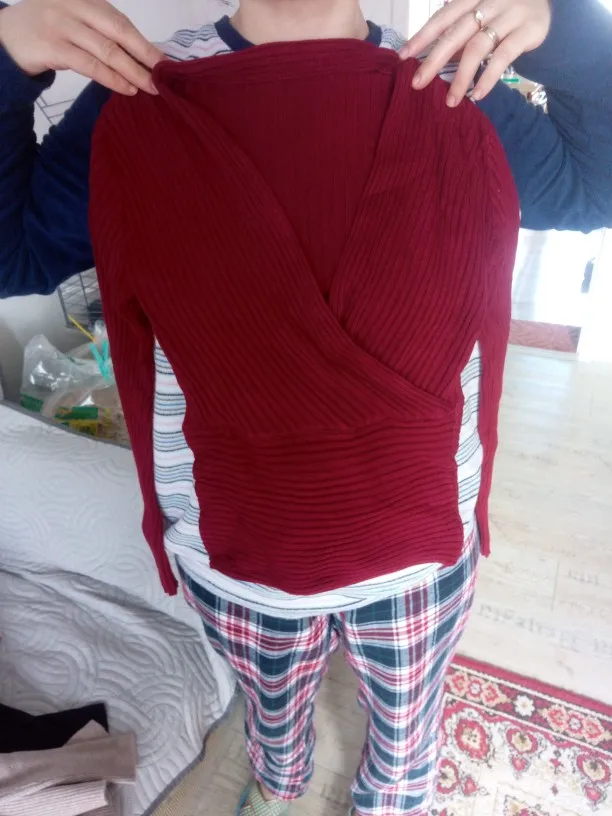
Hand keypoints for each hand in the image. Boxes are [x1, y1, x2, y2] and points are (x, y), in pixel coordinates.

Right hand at [0, 0, 163, 93]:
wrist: (5, 36)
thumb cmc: (47, 30)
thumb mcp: (75, 21)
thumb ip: (101, 32)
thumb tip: (141, 56)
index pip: (121, 21)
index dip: (144, 42)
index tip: (165, 61)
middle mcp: (74, 6)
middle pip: (118, 31)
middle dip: (145, 54)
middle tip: (164, 75)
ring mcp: (61, 25)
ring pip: (107, 50)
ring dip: (132, 71)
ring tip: (150, 87)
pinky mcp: (52, 46)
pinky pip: (90, 65)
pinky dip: (112, 78)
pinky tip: (127, 89)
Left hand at [401, 0, 551, 105]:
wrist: (551, 7)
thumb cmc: (506, 15)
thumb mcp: (482, 16)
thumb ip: (460, 33)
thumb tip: (431, 58)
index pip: (443, 17)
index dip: (422, 36)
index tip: (403, 57)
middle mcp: (489, 2)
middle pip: (456, 33)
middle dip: (434, 60)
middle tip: (417, 83)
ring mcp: (509, 15)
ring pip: (478, 46)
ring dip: (461, 76)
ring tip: (450, 101)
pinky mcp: (528, 30)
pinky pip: (504, 56)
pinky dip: (488, 77)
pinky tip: (477, 95)